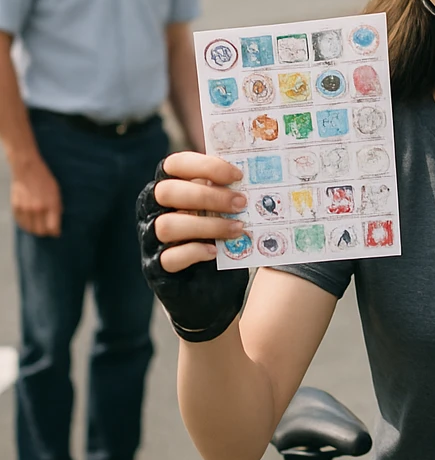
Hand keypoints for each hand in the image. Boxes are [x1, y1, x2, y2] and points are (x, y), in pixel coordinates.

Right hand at [11, 156, 61, 236]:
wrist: (28, 170)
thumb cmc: (45, 181)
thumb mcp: (56, 193)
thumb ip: (57, 209)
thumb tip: (57, 223)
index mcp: (51, 205)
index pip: (53, 228)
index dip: (55, 232)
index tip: (56, 233)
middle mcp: (38, 209)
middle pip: (41, 231)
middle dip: (45, 233)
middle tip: (48, 231)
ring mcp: (25, 209)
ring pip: (30, 229)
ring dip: (35, 230)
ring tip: (39, 226)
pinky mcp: (16, 207)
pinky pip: (21, 223)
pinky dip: (26, 225)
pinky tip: (30, 222)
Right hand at [136, 151, 250, 341]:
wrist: (214, 294)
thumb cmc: (221, 242)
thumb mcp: (226, 214)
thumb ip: (230, 193)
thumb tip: (258, 174)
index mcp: (171, 189)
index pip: (174, 165)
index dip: (204, 165)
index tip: (237, 175)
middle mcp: (153, 211)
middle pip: (168, 192)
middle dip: (209, 195)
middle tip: (242, 202)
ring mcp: (151, 241)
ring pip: (167, 225)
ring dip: (208, 225)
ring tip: (238, 228)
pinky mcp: (156, 268)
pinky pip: (169, 257)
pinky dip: (195, 252)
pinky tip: (216, 252)